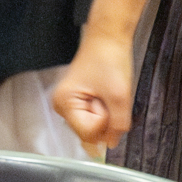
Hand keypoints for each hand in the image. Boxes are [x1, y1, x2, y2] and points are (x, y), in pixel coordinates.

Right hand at [52, 30, 134, 151]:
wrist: (108, 37)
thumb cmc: (109, 58)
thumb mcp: (119, 95)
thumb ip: (117, 124)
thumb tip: (111, 145)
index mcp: (64, 103)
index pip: (88, 134)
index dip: (104, 121)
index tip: (106, 100)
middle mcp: (62, 106)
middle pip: (89, 132)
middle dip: (104, 118)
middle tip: (107, 94)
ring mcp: (69, 104)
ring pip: (93, 126)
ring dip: (106, 113)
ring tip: (106, 91)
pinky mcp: (78, 101)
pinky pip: (94, 117)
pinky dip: (104, 109)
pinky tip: (104, 93)